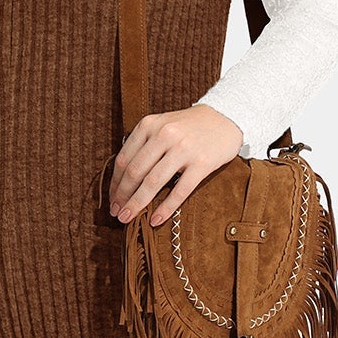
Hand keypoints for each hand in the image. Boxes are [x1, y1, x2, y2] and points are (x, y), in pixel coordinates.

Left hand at [109, 104, 244, 226]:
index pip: (124, 159)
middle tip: (116, 213)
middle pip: (135, 172)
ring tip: (127, 218)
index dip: (115, 183)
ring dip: (137, 204)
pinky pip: (179, 191)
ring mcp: (184, 149)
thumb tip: (123, 178)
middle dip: (122, 196)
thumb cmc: (189, 127)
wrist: (225, 118)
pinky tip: (156, 220)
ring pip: (153, 183)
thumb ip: (144, 145)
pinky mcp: (202, 163)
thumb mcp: (162, 126)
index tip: (112, 199)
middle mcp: (164, 135)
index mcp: (149, 125)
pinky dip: (165, 208)